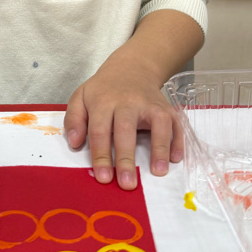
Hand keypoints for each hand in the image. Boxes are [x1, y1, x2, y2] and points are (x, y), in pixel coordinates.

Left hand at [63, 65, 181, 190]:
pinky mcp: (167, 108)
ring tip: (158, 172)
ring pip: (157, 124)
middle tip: (127, 183)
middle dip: (126, 158)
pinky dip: (178, 141)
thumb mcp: (80, 97)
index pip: (100, 131)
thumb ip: (73, 119)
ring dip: (159, 149)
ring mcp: (150, 104)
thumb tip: (75, 143)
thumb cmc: (104, 90)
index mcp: (103, 101)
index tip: (103, 178)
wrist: (130, 68)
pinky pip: (176, 124)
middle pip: (126, 131)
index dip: (101, 156)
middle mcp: (128, 102)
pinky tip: (175, 159)